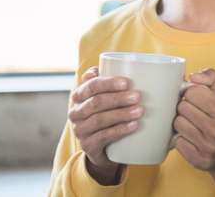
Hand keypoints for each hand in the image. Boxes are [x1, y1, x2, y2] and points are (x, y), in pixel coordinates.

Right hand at [68, 66, 143, 184]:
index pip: (91, 85)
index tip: (127, 82)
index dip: (108, 83)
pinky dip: (120, 130)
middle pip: (96, 102)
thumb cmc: (106, 114)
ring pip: (100, 119)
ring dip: (121, 114)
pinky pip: (103, 136)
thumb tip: (111, 66)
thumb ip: (106, 80)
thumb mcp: (104, 97)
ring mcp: (79, 130)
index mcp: (78, 95)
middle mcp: (75, 112)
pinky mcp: (87, 145)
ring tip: (140, 110)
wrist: (102, 148)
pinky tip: (133, 126)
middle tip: (138, 96)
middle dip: (118, 98)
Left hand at [173, 68, 214, 195]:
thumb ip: (210, 79)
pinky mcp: (198, 160)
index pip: (192, 92)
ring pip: (177, 123)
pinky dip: (181, 139)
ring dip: (181, 123)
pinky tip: (190, 139)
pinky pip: (177, 142)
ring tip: (190, 125)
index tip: (193, 99)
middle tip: (191, 113)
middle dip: (184, 108)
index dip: (189, 94)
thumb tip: (193, 76)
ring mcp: (208, 146)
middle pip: (182, 107)